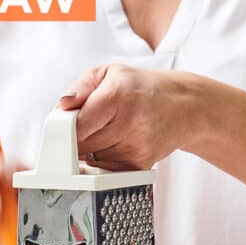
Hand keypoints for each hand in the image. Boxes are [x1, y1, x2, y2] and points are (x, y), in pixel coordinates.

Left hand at [58, 64, 193, 170]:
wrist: (185, 107)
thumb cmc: (141, 88)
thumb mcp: (109, 73)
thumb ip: (80, 88)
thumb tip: (60, 108)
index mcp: (117, 95)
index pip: (74, 126)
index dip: (62, 130)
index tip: (61, 128)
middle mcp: (129, 123)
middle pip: (79, 146)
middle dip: (74, 140)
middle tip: (87, 126)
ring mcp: (136, 148)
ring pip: (90, 160)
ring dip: (89, 151)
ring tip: (108, 132)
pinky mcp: (140, 166)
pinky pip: (105, 171)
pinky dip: (103, 162)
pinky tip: (116, 146)